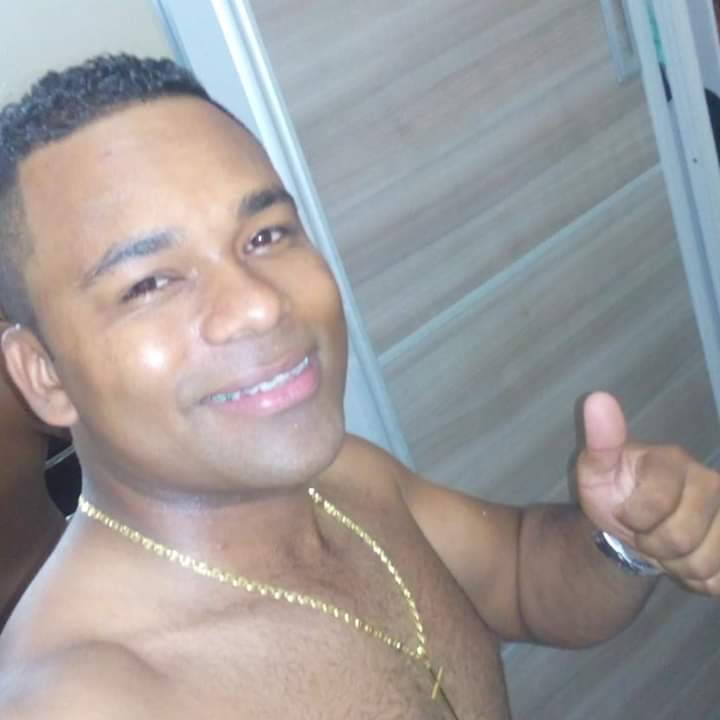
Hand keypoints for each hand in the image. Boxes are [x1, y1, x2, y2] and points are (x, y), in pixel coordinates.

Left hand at [577, 392, 719, 595]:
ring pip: (705, 562)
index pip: (656, 503)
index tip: (624, 511)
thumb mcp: (596, 468)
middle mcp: (711, 481)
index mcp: (672, 460)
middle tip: (645, 532)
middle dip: (653, 544)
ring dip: (675, 564)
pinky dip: (699, 579)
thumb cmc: (615, 490)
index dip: (632, 518)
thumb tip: (597, 398)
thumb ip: (600, 439)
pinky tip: (687, 559)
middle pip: (682, 537)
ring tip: (664, 545)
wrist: (636, 523)